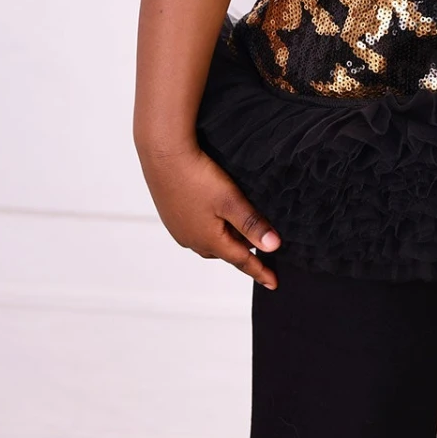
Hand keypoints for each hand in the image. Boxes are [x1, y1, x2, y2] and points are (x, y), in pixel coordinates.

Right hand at [141, 143, 281, 288]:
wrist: (163, 154)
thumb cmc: (196, 176)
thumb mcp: (231, 201)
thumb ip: (252, 225)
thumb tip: (273, 247)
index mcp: (209, 241)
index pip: (242, 261)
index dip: (260, 271)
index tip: (273, 283)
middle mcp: (192, 240)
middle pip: (225, 251)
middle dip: (241, 250)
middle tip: (258, 241)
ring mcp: (179, 228)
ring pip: (209, 241)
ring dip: (224, 238)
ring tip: (237, 225)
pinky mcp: (171, 216)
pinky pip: (195, 230)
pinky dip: (209, 228)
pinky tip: (213, 213)